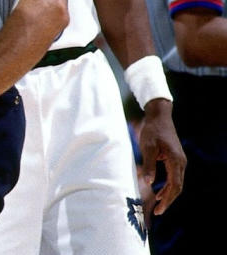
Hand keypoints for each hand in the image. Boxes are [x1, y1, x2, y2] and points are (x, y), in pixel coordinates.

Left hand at [138, 99, 184, 214]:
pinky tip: (159, 192)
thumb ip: (149, 165)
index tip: (159, 209)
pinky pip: (174, 177)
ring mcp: (179, 161)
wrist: (159, 116)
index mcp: (176, 160)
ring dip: (168, 194)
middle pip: (177, 187)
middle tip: (158, 211)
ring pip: (177, 183)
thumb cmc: (152, 130)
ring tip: (158, 205)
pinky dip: (168, 186)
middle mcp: (181, 162)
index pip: (174, 185)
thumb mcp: (147, 147)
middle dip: (168, 200)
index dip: (167, 199)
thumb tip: (148, 183)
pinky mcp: (175, 159)